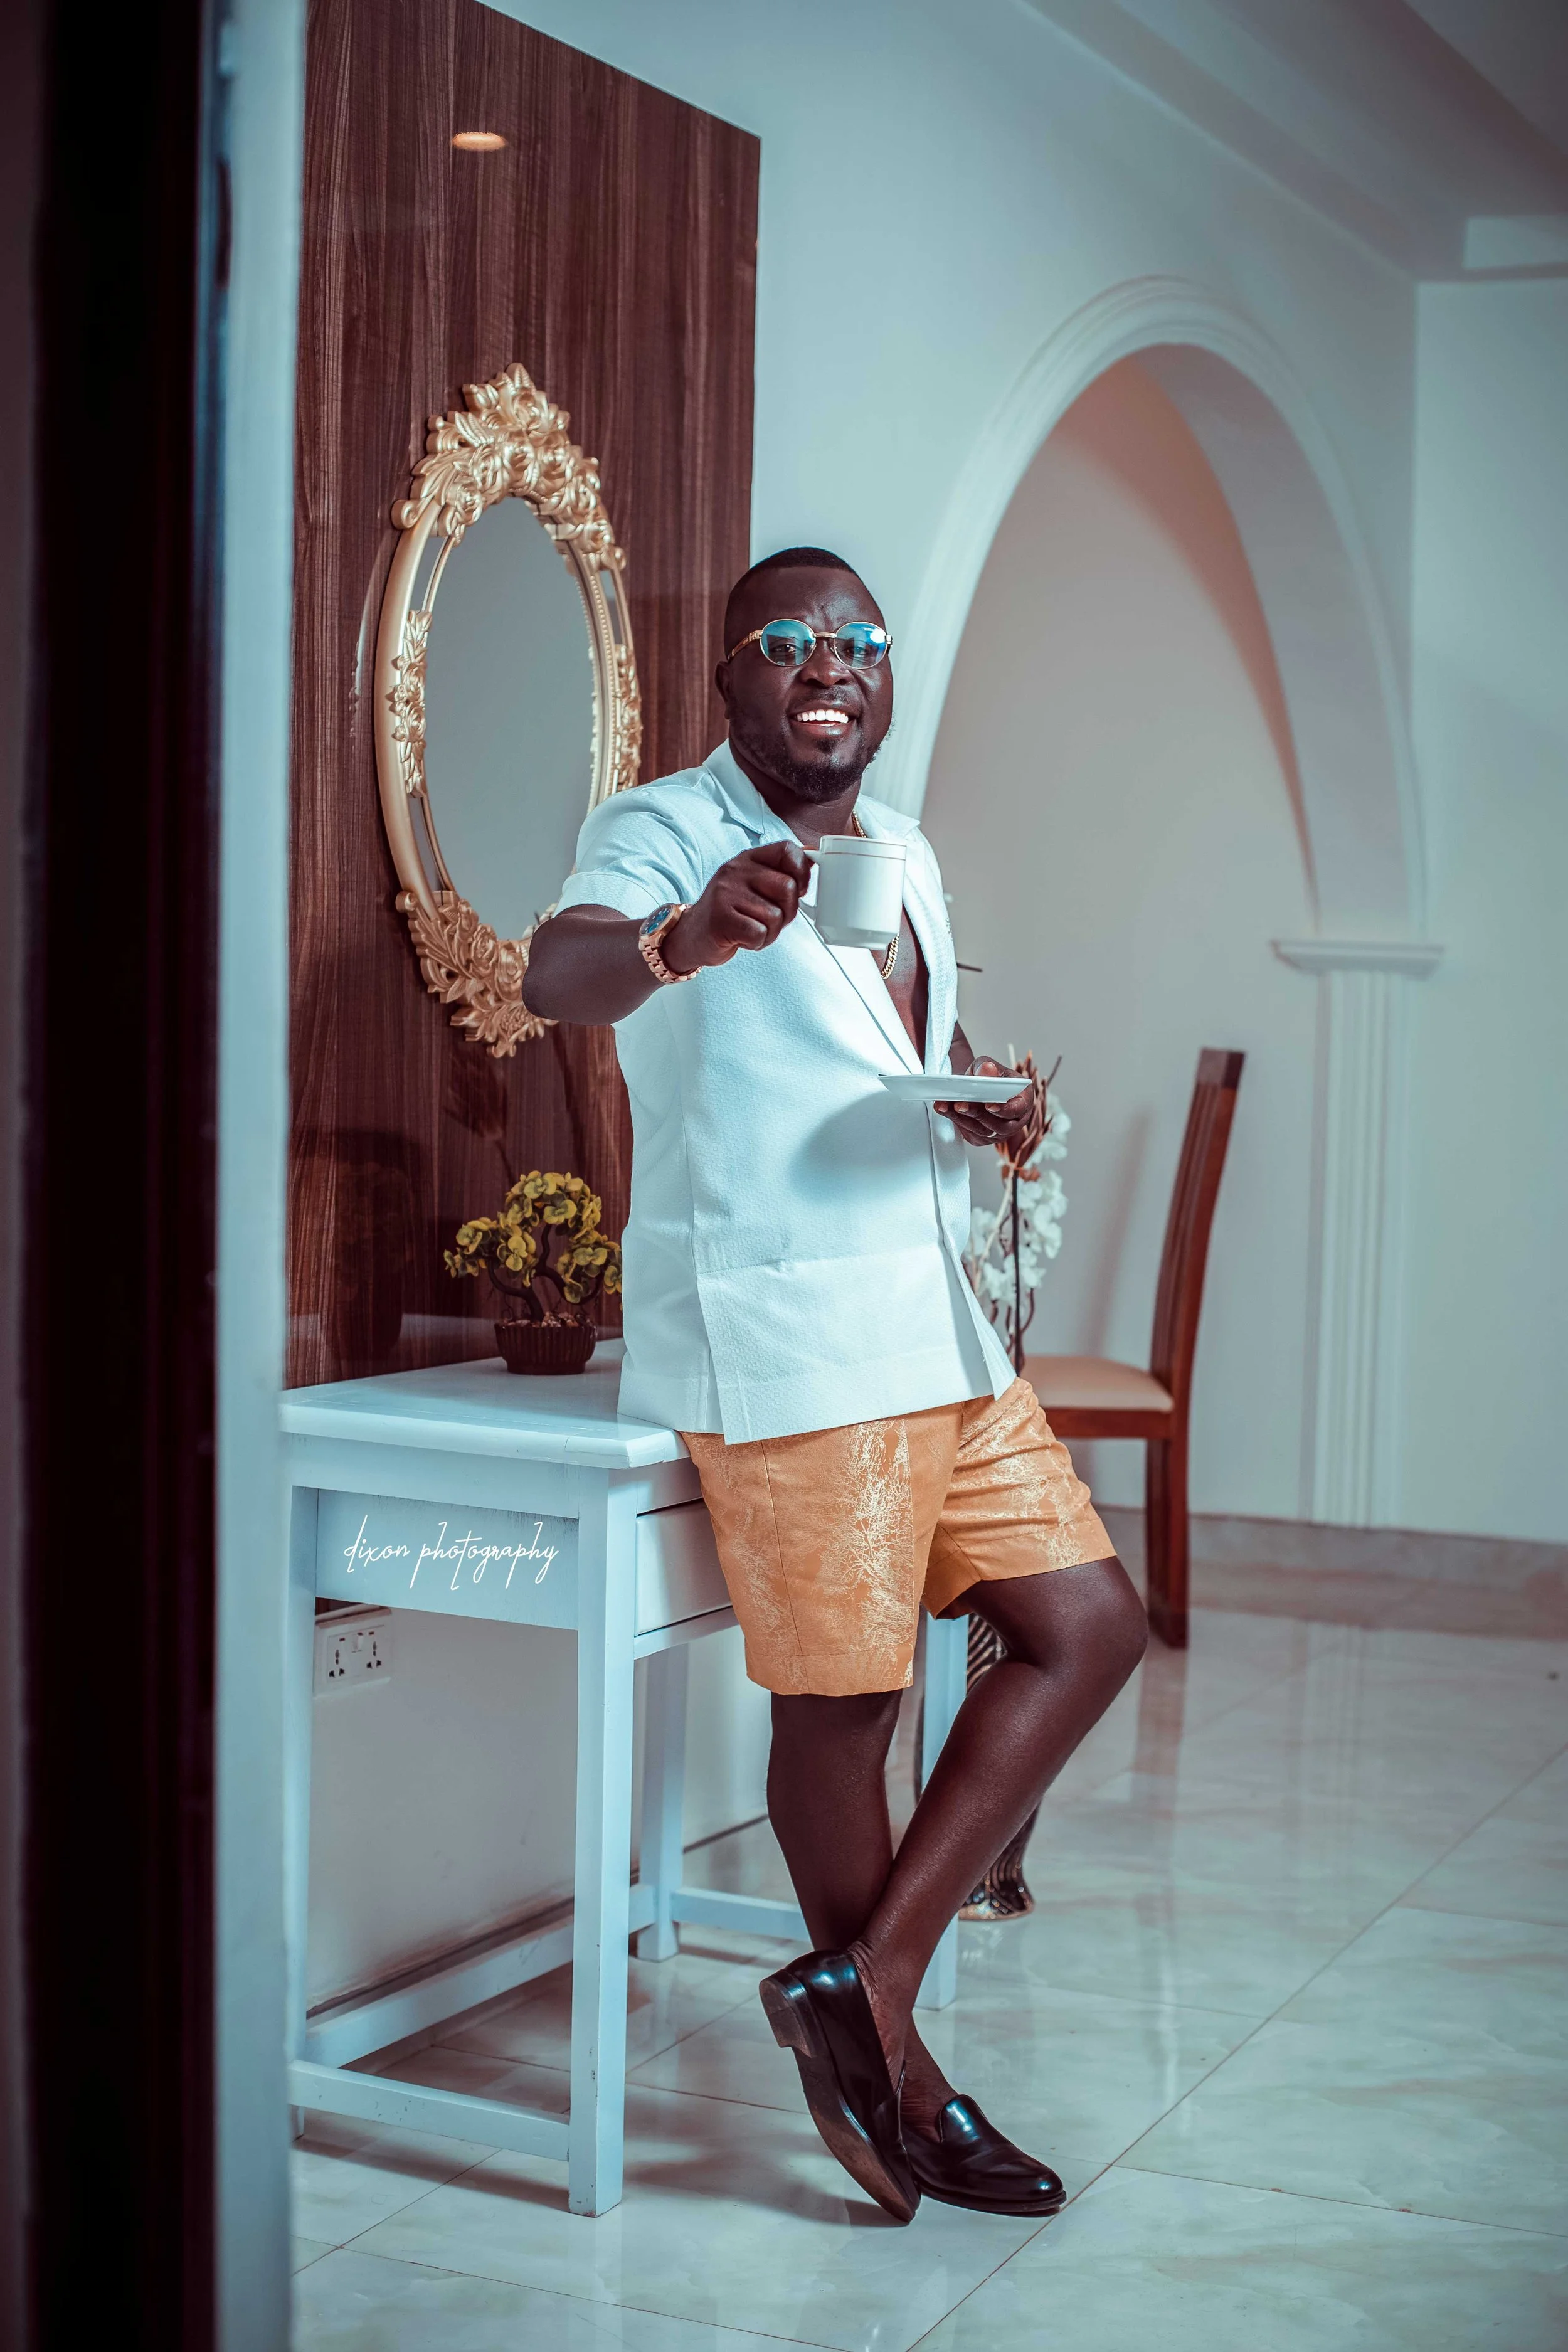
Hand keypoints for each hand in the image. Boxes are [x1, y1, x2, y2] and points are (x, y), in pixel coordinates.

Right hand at [664, 841, 811, 972]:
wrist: (692, 935)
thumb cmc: (731, 911)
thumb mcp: (753, 884)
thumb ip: (780, 872)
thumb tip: (813, 856)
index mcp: (748, 858)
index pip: (787, 849)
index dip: (803, 871)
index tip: (800, 890)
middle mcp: (736, 870)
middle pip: (788, 888)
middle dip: (788, 912)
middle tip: (770, 919)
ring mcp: (726, 893)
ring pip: (776, 915)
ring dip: (771, 932)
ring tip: (752, 929)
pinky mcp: (721, 918)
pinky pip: (760, 933)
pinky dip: (758, 942)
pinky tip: (743, 938)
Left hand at [937, 1056, 1036, 1147]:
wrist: (977, 1087)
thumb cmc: (989, 1077)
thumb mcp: (988, 1065)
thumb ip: (987, 1066)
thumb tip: (987, 1070)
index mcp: (1023, 1099)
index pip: (1019, 1108)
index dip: (1005, 1109)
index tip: (989, 1105)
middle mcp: (1015, 1120)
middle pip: (998, 1124)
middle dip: (977, 1114)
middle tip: (961, 1105)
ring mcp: (1000, 1132)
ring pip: (982, 1131)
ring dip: (962, 1119)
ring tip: (946, 1106)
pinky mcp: (984, 1138)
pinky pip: (971, 1135)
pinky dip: (957, 1122)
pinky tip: (946, 1110)